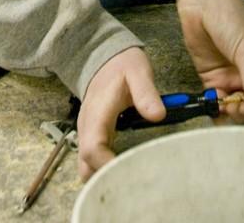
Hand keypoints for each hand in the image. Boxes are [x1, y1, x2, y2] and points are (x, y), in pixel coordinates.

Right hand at [76, 46, 164, 178]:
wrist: (105, 56)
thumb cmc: (122, 64)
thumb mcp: (138, 71)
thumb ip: (146, 92)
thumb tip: (157, 116)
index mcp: (97, 113)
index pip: (92, 148)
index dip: (107, 165)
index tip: (129, 174)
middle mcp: (87, 127)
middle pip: (85, 164)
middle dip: (104, 179)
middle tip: (133, 186)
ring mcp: (88, 133)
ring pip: (86, 166)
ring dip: (103, 177)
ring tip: (132, 182)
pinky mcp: (93, 135)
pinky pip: (92, 160)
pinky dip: (105, 170)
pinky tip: (126, 172)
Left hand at [176, 0, 243, 123]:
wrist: (201, 4)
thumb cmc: (230, 16)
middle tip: (240, 107)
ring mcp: (232, 77)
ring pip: (238, 106)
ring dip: (233, 112)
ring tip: (226, 106)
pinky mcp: (214, 78)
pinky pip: (218, 101)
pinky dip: (216, 109)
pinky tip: (214, 109)